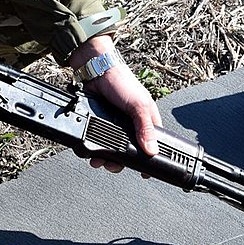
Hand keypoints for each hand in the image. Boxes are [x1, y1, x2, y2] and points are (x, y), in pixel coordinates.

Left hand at [69, 34, 160, 172]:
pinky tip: (91, 153)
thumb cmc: (122, 82)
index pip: (152, 144)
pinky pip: (98, 142)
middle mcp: (131, 125)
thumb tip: (151, 150)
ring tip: (100, 161)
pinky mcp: (100, 124)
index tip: (144, 173)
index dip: (148, 158)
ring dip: (106, 158)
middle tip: (114, 165)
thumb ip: (145, 128)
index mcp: (146, 120)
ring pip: (113, 149)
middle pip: (130, 151)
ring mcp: (115, 125)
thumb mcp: (138, 105)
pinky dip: (94, 149)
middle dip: (121, 162)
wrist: (95, 71)